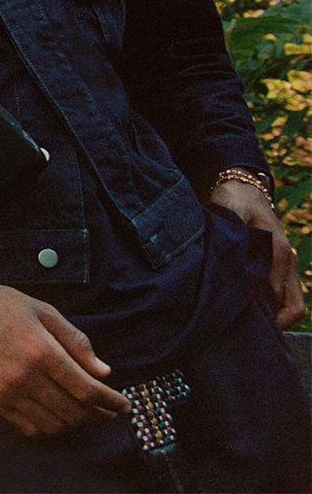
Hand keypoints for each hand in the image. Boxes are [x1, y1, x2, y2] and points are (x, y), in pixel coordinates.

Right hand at [0, 275, 130, 436]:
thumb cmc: (2, 305)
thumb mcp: (44, 311)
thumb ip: (76, 341)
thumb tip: (103, 372)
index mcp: (42, 350)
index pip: (87, 390)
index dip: (112, 402)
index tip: (124, 405)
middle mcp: (25, 376)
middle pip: (74, 413)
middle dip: (99, 416)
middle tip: (108, 412)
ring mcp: (6, 391)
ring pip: (53, 425)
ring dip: (74, 423)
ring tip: (81, 413)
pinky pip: (28, 427)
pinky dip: (47, 427)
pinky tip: (54, 414)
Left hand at [209, 177, 306, 327]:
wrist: (243, 188)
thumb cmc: (234, 201)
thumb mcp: (232, 214)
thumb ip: (236, 237)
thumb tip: (238, 266)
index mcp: (278, 251)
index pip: (275, 294)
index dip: (259, 312)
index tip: (235, 322)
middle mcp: (288, 262)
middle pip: (291, 308)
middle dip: (272, 324)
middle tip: (241, 334)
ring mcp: (288, 265)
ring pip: (291, 305)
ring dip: (274, 318)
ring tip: (245, 329)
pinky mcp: (281, 266)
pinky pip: (286, 297)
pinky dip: (273, 309)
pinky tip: (250, 314)